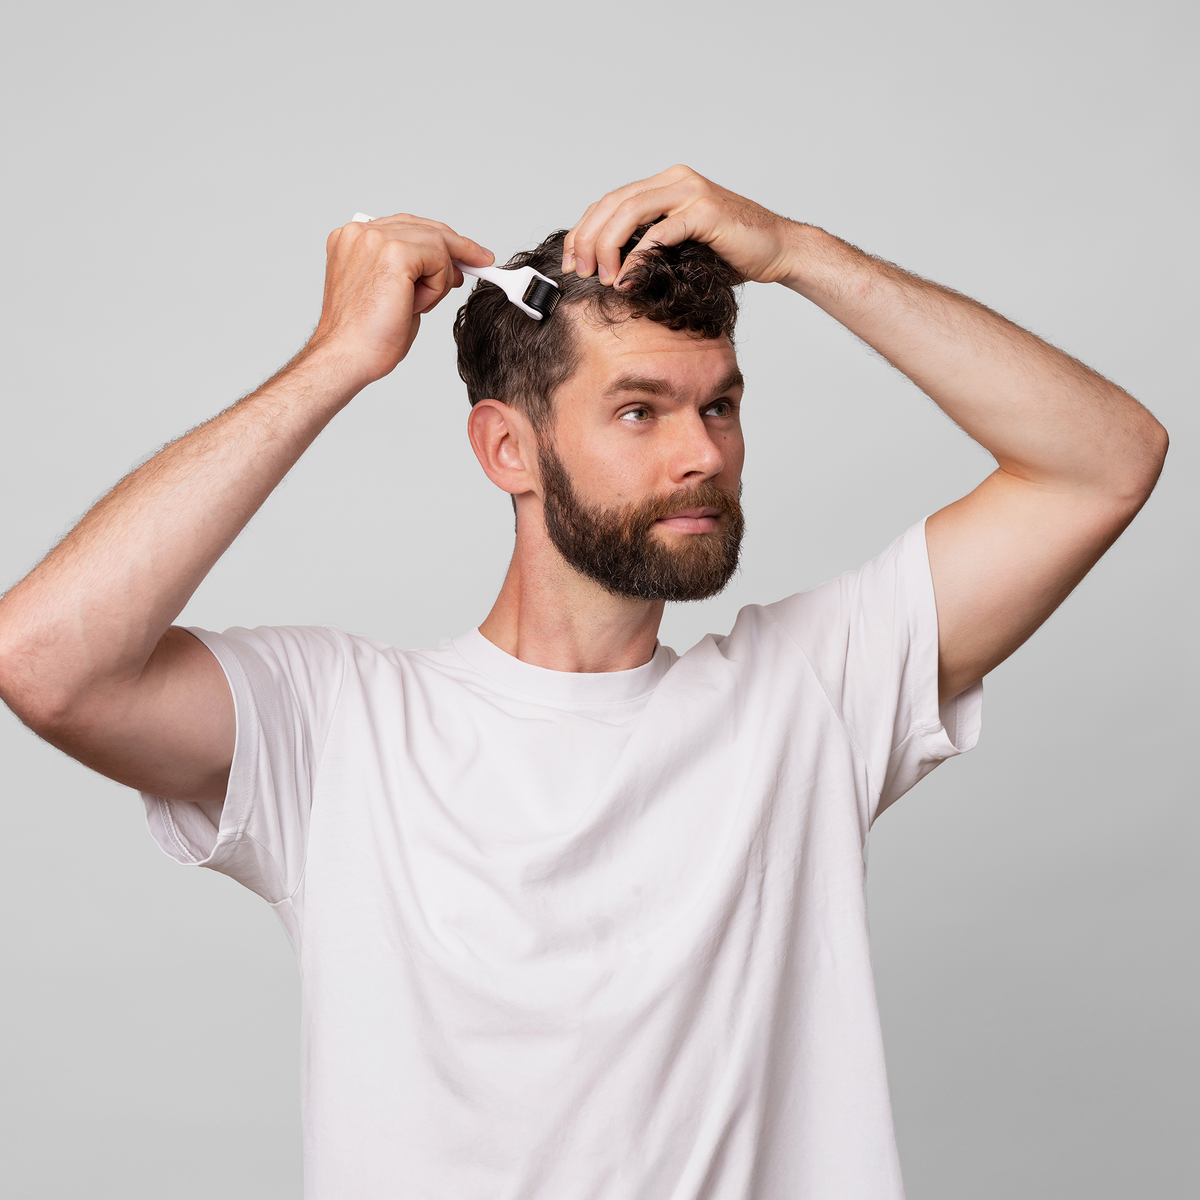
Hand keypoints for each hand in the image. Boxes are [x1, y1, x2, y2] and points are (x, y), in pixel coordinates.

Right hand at [307, 214, 492, 386]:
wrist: (349, 357)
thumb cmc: (366, 336)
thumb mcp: (396, 293)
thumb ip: (417, 273)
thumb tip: (452, 266)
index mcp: (354, 240)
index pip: (407, 227)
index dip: (440, 239)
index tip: (468, 253)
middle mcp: (361, 232)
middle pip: (426, 227)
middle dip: (458, 247)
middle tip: (482, 261)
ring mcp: (375, 238)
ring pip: (436, 243)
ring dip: (438, 280)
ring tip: (416, 306)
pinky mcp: (394, 252)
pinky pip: (439, 258)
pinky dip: (436, 286)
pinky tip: (416, 305)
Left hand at [563, 165, 799, 288]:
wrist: (779, 249)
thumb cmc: (731, 253)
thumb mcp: (680, 246)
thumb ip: (649, 245)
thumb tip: (609, 269)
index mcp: (664, 184)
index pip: (610, 200)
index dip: (583, 229)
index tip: (570, 260)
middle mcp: (675, 180)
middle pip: (613, 202)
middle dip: (587, 238)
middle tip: (577, 270)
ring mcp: (690, 192)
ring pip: (630, 211)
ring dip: (607, 245)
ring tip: (599, 275)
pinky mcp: (705, 212)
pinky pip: (660, 232)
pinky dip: (637, 256)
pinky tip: (626, 277)